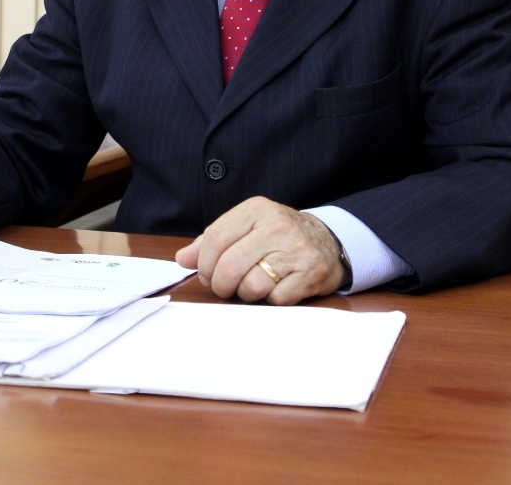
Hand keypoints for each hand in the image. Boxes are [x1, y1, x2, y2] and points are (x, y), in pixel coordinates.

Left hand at [175, 196, 347, 304]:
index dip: (204, 263)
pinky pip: (275, 299)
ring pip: (251, 285)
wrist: (328, 241)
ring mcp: (295, 250)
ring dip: (246, 294)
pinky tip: (275, 288)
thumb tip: (182, 258)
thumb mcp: (246, 227)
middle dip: (221, 284)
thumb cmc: (278, 237)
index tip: (207, 274)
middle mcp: (276, 226)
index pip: (215, 238)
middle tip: (225, 287)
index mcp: (256, 209)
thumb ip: (213, 241)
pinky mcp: (310, 274)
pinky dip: (270, 300)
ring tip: (253, 285)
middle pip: (230, 265)